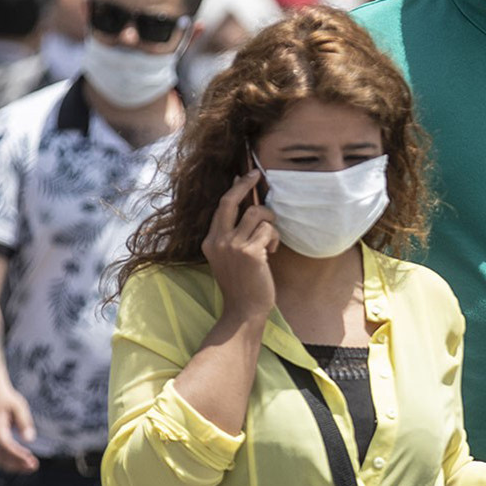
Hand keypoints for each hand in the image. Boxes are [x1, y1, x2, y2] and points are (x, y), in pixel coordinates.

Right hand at [0, 386, 38, 472]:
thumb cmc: (7, 400)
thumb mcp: (19, 406)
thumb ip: (24, 422)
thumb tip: (29, 440)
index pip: (4, 445)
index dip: (17, 454)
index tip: (30, 459)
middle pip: (0, 456)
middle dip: (17, 464)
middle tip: (34, 466)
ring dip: (15, 466)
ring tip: (32, 465)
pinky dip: (11, 461)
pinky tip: (25, 459)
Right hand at [202, 171, 277, 321]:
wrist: (244, 310)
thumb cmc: (241, 284)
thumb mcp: (228, 257)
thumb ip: (232, 235)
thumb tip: (244, 207)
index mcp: (210, 241)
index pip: (222, 206)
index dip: (235, 188)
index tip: (244, 175)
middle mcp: (218, 240)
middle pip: (231, 200)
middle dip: (245, 183)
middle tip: (256, 175)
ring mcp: (233, 246)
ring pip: (256, 213)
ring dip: (269, 221)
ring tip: (270, 239)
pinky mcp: (250, 252)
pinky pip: (268, 230)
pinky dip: (275, 238)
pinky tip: (272, 253)